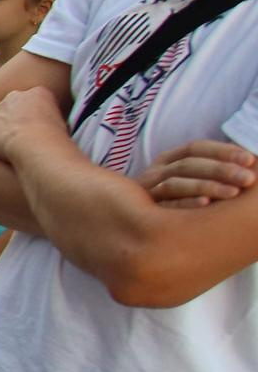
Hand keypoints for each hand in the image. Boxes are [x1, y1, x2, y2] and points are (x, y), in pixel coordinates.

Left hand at [0, 86, 66, 162]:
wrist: (32, 143)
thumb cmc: (54, 136)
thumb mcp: (62, 121)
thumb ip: (51, 116)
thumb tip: (51, 124)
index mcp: (38, 92)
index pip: (36, 100)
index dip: (39, 115)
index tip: (42, 127)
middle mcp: (15, 96)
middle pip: (15, 105)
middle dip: (19, 117)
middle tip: (27, 134)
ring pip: (1, 117)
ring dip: (6, 128)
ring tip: (18, 143)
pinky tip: (7, 149)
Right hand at [142, 139, 257, 208]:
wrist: (126, 223)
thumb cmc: (170, 201)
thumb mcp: (184, 180)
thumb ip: (208, 170)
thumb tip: (245, 162)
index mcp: (167, 160)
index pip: (195, 148)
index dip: (222, 151)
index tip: (250, 160)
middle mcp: (155, 172)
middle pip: (187, 165)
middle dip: (220, 169)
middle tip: (248, 179)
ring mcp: (147, 191)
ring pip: (176, 183)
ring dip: (206, 186)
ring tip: (233, 193)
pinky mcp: (142, 212)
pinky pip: (165, 206)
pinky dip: (185, 203)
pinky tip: (205, 205)